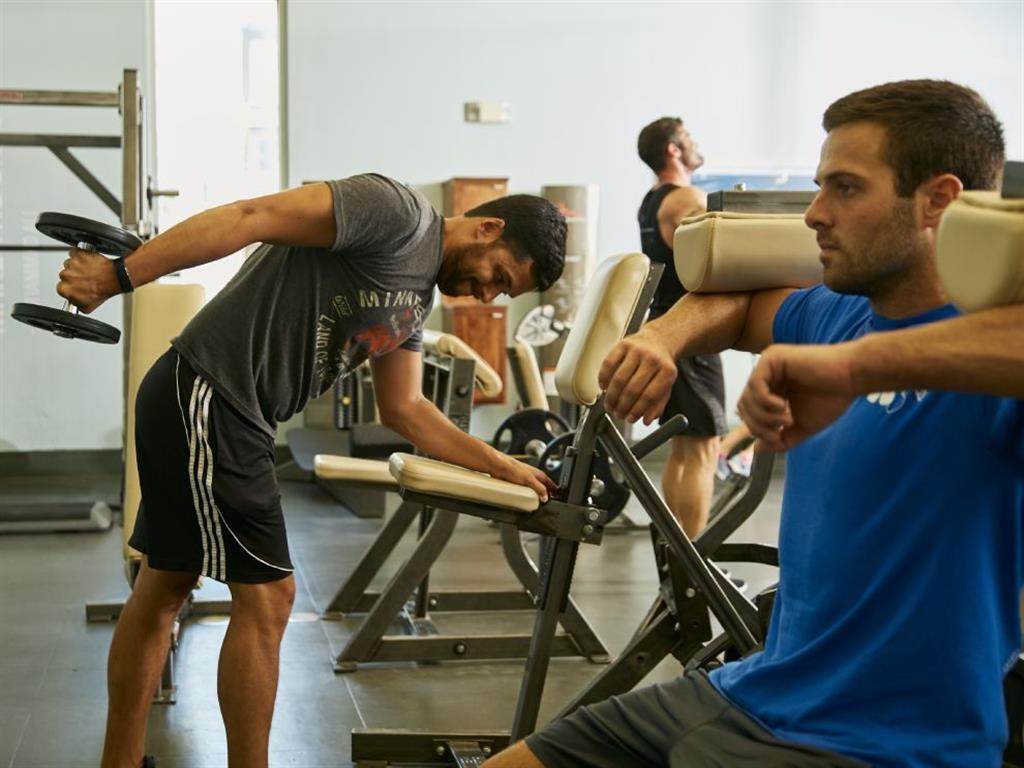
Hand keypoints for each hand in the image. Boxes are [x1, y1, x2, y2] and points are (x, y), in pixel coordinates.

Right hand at [56, 247, 119, 312]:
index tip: (77, 286)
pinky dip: (81, 255)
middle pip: (66, 274)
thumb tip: (74, 302)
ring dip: (78, 266)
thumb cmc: (102, 291)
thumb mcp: (87, 307)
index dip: (70, 286)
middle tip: (86, 278)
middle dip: (74, 276)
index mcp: (65, 289)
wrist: (113, 278)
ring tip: (90, 270)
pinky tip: (89, 262)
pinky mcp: (77, 254)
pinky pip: (75, 253)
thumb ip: (76, 304)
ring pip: (71, 263)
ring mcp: (71, 263)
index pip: (61, 287)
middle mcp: (65, 275)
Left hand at [489, 454, 556, 503]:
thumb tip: (545, 497)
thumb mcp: (529, 480)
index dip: (553, 490)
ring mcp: (523, 480)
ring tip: (534, 503)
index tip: (556, 496)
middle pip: (541, 487)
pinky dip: (524, 496)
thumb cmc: (512, 468)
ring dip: (533, 495)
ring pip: (531, 489)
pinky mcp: (515, 483)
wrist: (498, 466)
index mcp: (538, 474)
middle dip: (543, 494)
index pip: (549, 483)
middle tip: (545, 503)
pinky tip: (522, 499)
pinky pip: (522, 491)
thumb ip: (539, 488)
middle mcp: (531, 476)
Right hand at [598, 326, 676, 423]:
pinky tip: (603, 387)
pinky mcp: (623, 344)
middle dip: (622, 406)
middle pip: (633, 388)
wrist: (659, 340)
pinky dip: (603, 378)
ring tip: (609, 405)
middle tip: (617, 414)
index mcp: (667, 371)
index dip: (637, 410)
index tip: (629, 419)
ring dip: (611, 396)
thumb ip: (658, 404)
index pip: (650, 396)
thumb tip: (645, 420)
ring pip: (619, 378)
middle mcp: (653, 359)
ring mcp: (637, 350)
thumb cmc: (661, 366)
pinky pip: (608, 364)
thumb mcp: (666, 385)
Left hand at [738, 343, 857, 451]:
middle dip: (758, 425)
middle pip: (744, 405)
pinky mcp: (772, 357)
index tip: (777, 438)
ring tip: (788, 419)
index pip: (748, 411)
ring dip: (765, 416)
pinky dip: (767, 403)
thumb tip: (756, 450)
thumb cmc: (832, 398)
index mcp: (771, 387)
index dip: (757, 429)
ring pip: (747, 397)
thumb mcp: (801, 426)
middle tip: (780, 432)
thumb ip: (780, 439)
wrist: (853, 377)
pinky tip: (785, 407)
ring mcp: (767, 364)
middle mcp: (765, 374)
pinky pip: (756, 385)